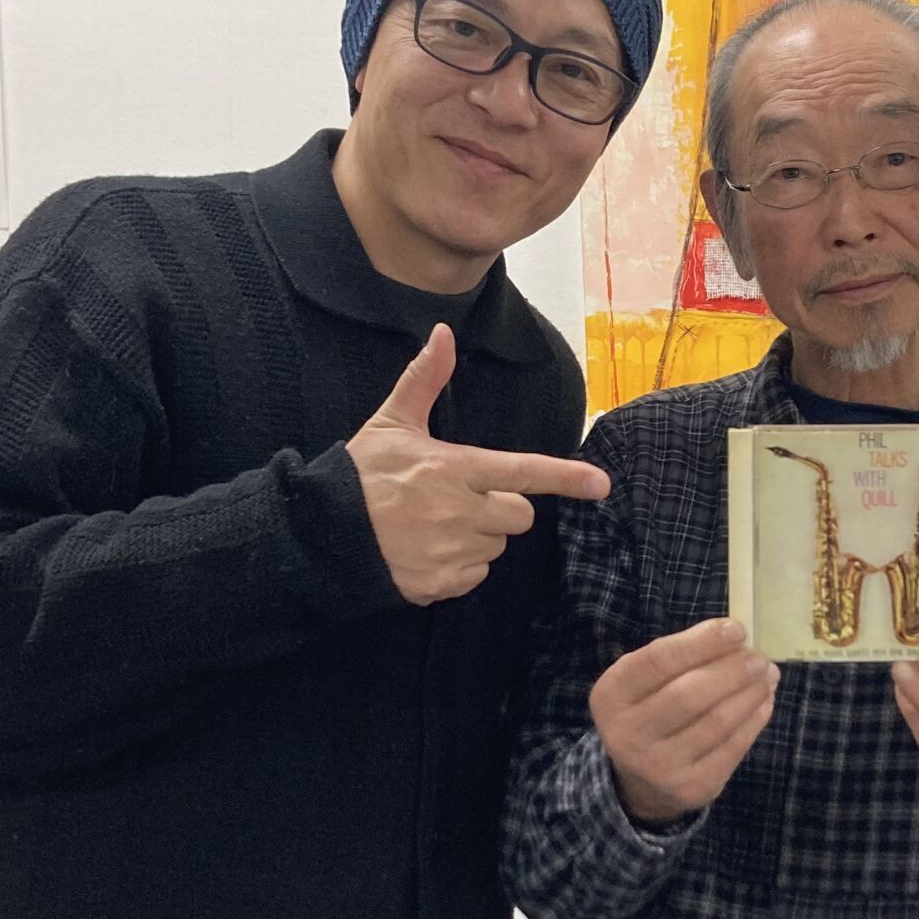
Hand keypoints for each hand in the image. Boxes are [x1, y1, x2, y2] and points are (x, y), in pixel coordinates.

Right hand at [348, 324, 609, 604]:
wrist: (318, 534)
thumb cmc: (358, 476)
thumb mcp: (390, 422)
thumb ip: (425, 380)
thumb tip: (443, 333)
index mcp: (454, 469)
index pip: (522, 472)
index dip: (565, 478)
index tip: (600, 484)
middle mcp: (460, 513)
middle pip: (519, 515)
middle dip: (500, 508)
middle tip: (459, 499)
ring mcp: (452, 552)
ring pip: (496, 547)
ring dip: (478, 538)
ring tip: (435, 525)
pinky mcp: (442, 585)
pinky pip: (474, 576)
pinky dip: (459, 566)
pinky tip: (427, 550)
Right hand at [592, 618, 780, 822]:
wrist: (641, 780)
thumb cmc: (650, 712)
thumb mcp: (646, 682)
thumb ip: (680, 656)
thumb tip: (735, 637)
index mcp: (611, 696)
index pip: (657, 661)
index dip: (701, 643)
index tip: (736, 629)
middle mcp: (628, 734)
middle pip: (688, 695)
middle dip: (731, 671)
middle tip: (759, 658)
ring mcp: (659, 766)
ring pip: (716, 722)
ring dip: (749, 694)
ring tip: (767, 676)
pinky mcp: (692, 787)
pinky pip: (732, 748)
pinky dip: (754, 720)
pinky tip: (764, 702)